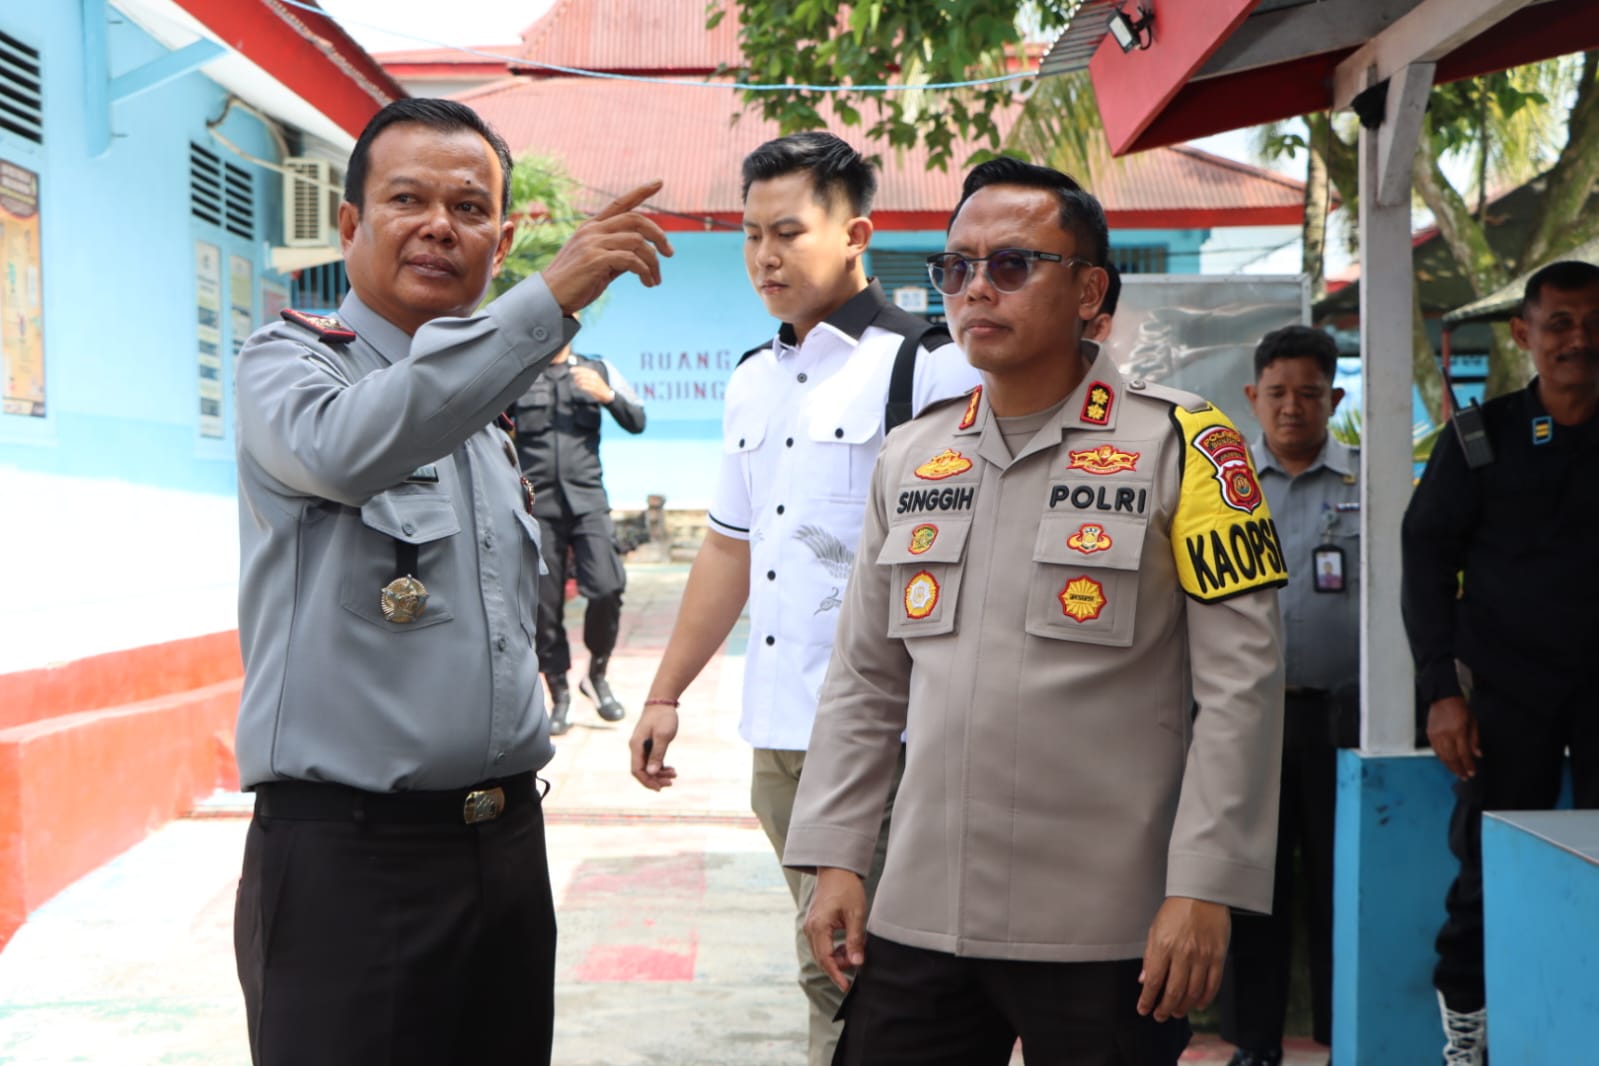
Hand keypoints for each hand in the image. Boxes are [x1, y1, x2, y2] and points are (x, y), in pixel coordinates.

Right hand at [542, 181, 673, 314]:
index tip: (660, 181)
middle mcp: (593, 230)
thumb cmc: (575, 283)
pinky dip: (644, 271)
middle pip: (636, 219)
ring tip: (655, 280)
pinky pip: (631, 259)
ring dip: (653, 262)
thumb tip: (642, 256)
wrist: (549, 298)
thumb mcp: (599, 263)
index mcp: (592, 227)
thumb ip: (618, 254)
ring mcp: (593, 243)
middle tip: (670, 254)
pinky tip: (647, 282)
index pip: (620, 203)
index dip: (641, 191)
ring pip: (637, 241)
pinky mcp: (595, 260)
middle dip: (659, 235)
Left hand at [569, 365, 613, 403]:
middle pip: (583, 374)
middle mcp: (595, 377)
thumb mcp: (594, 379)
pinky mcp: (595, 389)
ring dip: (578, 382)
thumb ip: (587, 376)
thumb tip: (576, 374)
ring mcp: (595, 383)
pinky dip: (581, 386)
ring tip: (576, 383)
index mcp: (594, 373)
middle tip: (574, 379)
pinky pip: (586, 387)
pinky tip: (579, 387)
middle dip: (577, 376)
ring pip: (583, 380)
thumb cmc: (598, 387)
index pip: (584, 369)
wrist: (607, 394)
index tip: (570, 370)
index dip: (577, 369)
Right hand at [629, 700, 679, 790]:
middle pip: (641, 771)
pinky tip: (671, 769)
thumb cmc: (663, 716)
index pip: (637, 770)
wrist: (662, 700)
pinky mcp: (649, 744)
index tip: (660, 787)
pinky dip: (660, 766)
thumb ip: (657, 754)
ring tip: (674, 775)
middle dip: (654, 779)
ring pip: (647, 766)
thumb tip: (651, 773)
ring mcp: (642, 746)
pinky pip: (652, 760)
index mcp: (636, 746)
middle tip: (670, 783)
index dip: (647, 781)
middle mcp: (637, 747)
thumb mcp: (663, 736)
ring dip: (659, 774)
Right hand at [803, 867, 867, 991]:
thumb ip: (855, 940)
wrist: (835, 869)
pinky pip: (821, 945)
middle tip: (858, 960)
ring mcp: (810, 926)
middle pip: (822, 959)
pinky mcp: (813, 924)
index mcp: (818, 927)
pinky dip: (833, 949)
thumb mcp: (856, 914)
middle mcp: (810, 929)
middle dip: (839, 966)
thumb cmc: (846, 888)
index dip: (836, 975)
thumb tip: (857, 963)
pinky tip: (847, 943)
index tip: (846, 987)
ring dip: (837, 957)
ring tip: (855, 949)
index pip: (826, 960)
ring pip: (822, 953)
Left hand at [1137, 897, 1229, 1021]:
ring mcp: (1202, 956)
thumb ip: (1150, 956)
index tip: (1143, 1009)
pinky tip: (1198, 1004)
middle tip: (1160, 1016)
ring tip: (1177, 1012)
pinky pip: (1212, 984)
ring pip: (1193, 991)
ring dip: (1184, 1006)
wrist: (1202, 894)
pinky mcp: (1218, 956)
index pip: (1153, 981)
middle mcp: (1183, 953)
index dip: (1148, 999)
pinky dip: (1205, 998)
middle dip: (1165, 1008)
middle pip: (1174, 991)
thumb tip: (1143, 980)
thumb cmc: (1176, 910)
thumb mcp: (1155, 929)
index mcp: (1163, 945)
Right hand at [1427, 696, 1480, 778]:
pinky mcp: (1430, 735)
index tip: (1472, 772)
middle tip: (1464, 777)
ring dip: (1450, 766)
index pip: (1463, 753)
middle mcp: (1445, 735)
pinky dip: (1442, 759)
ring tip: (1457, 772)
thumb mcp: (1473, 721)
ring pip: (1442, 756)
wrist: (1443, 697)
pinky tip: (1447, 763)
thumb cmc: (1460, 708)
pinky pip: (1436, 751)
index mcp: (1458, 731)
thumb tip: (1477, 754)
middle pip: (1451, 757)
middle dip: (1458, 769)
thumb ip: (1475, 739)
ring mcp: (1436, 735)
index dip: (1468, 765)